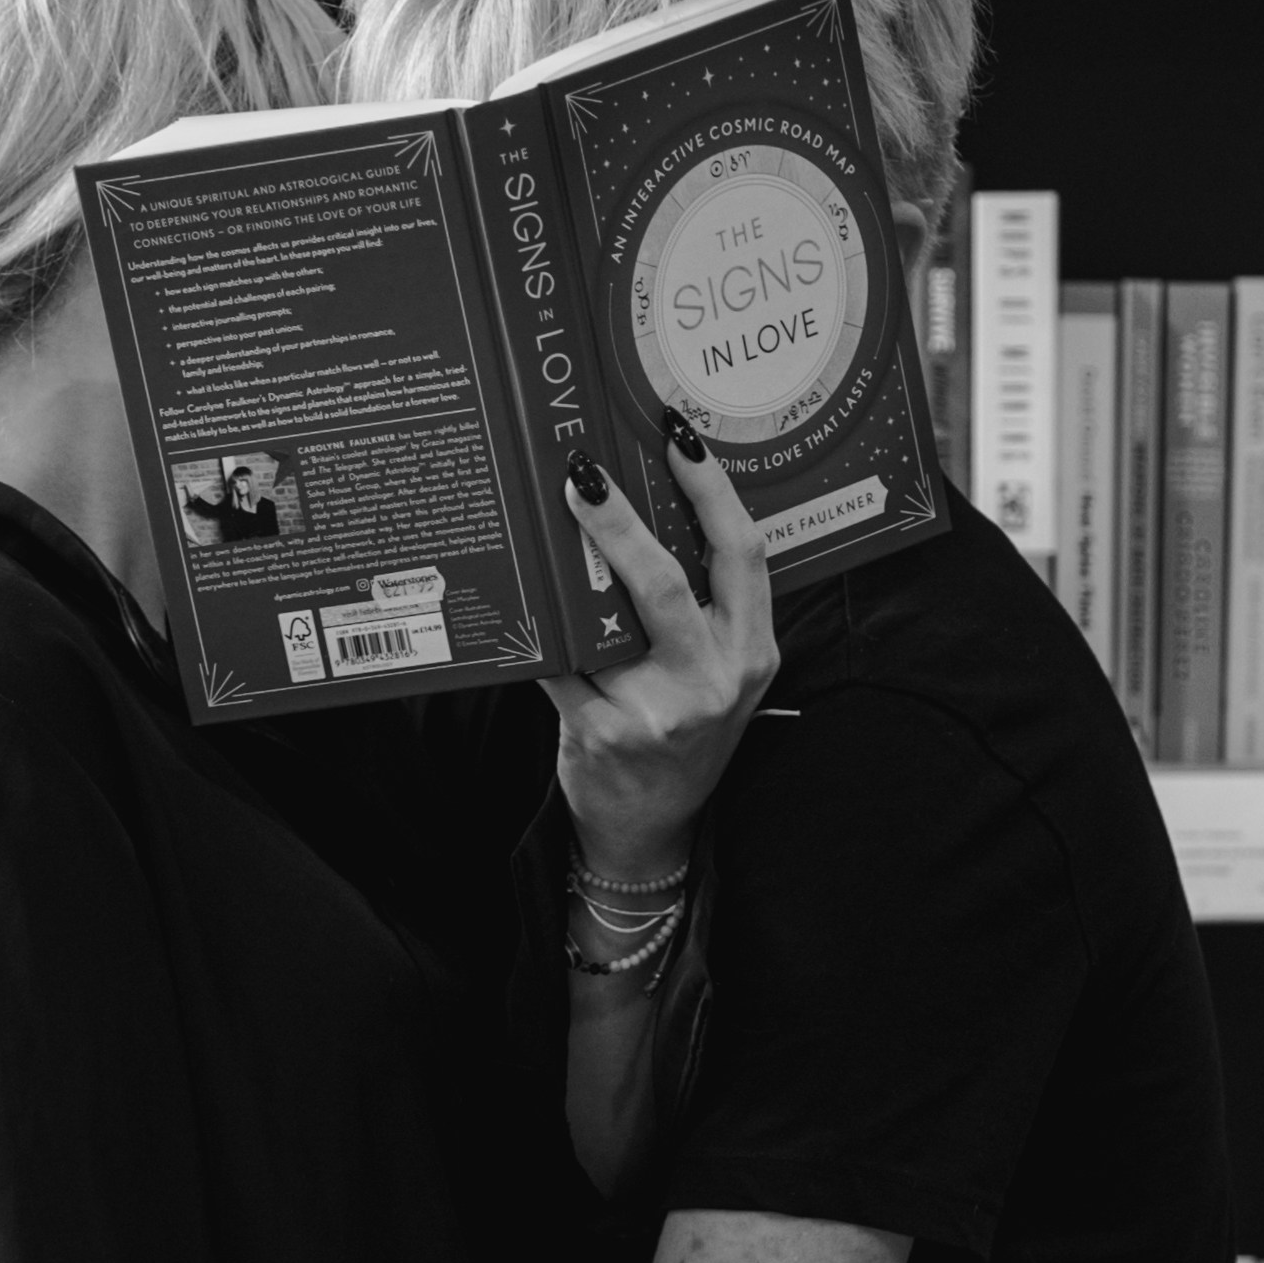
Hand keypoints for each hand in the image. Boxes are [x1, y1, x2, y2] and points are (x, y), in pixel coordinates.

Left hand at [545, 422, 780, 889]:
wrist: (650, 825)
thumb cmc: (681, 727)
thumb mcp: (716, 671)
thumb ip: (700, 607)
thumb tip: (642, 507)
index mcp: (751, 651)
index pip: (742, 554)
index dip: (711, 490)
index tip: (677, 438)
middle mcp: (714, 681)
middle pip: (665, 583)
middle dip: (618, 523)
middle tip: (580, 473)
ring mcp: (658, 712)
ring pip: (604, 623)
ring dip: (567, 570)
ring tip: (539, 523)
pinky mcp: (604, 734)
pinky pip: (558, 665)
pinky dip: (535, 633)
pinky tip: (512, 601)